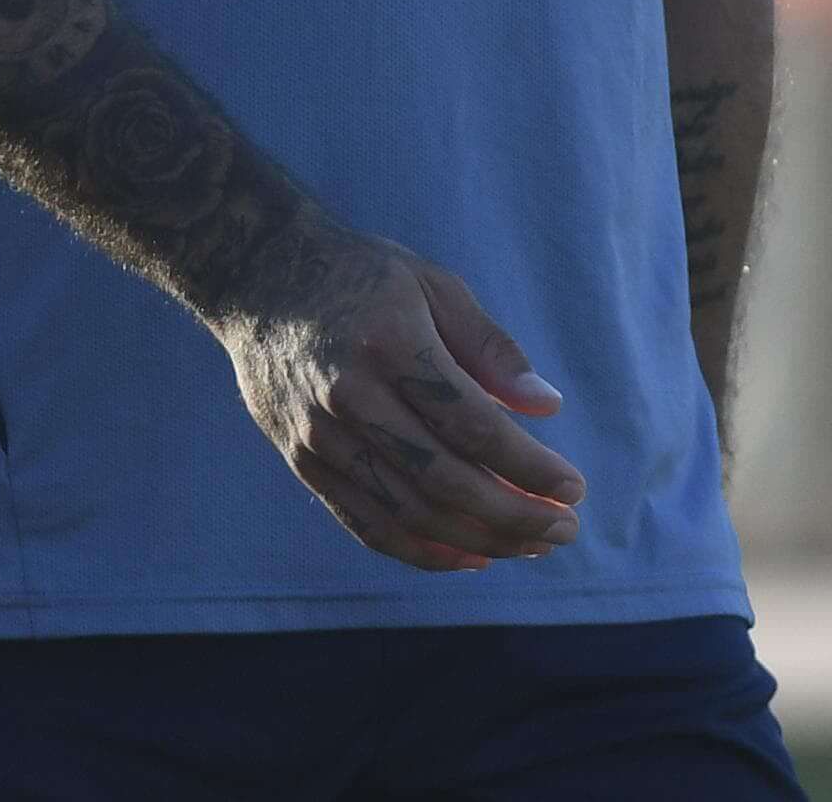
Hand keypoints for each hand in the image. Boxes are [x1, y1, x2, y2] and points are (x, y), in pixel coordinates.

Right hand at [207, 222, 585, 572]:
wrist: (258, 274)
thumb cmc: (362, 276)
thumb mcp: (433, 285)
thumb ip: (490, 347)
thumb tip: (547, 407)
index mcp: (391, 342)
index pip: (473, 425)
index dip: (529, 466)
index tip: (573, 487)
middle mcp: (350, 395)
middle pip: (444, 480)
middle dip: (514, 515)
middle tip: (564, 528)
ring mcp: (319, 433)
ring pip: (409, 513)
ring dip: (479, 541)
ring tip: (529, 544)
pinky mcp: (302, 459)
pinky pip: (367, 523)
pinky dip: (422, 552)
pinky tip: (470, 556)